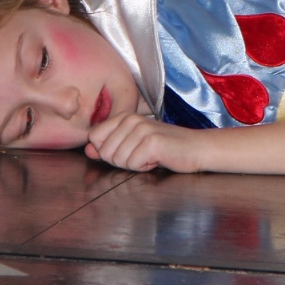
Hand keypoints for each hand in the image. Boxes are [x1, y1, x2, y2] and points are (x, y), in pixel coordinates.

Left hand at [85, 112, 204, 172]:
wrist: (196, 148)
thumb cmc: (165, 148)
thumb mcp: (133, 145)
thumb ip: (109, 146)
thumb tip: (87, 149)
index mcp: (125, 116)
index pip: (94, 138)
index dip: (107, 152)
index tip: (128, 150)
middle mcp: (131, 119)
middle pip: (105, 152)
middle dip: (122, 161)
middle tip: (142, 154)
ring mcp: (142, 129)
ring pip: (118, 160)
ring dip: (134, 165)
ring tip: (151, 156)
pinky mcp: (152, 142)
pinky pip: (133, 164)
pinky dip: (144, 167)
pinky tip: (157, 159)